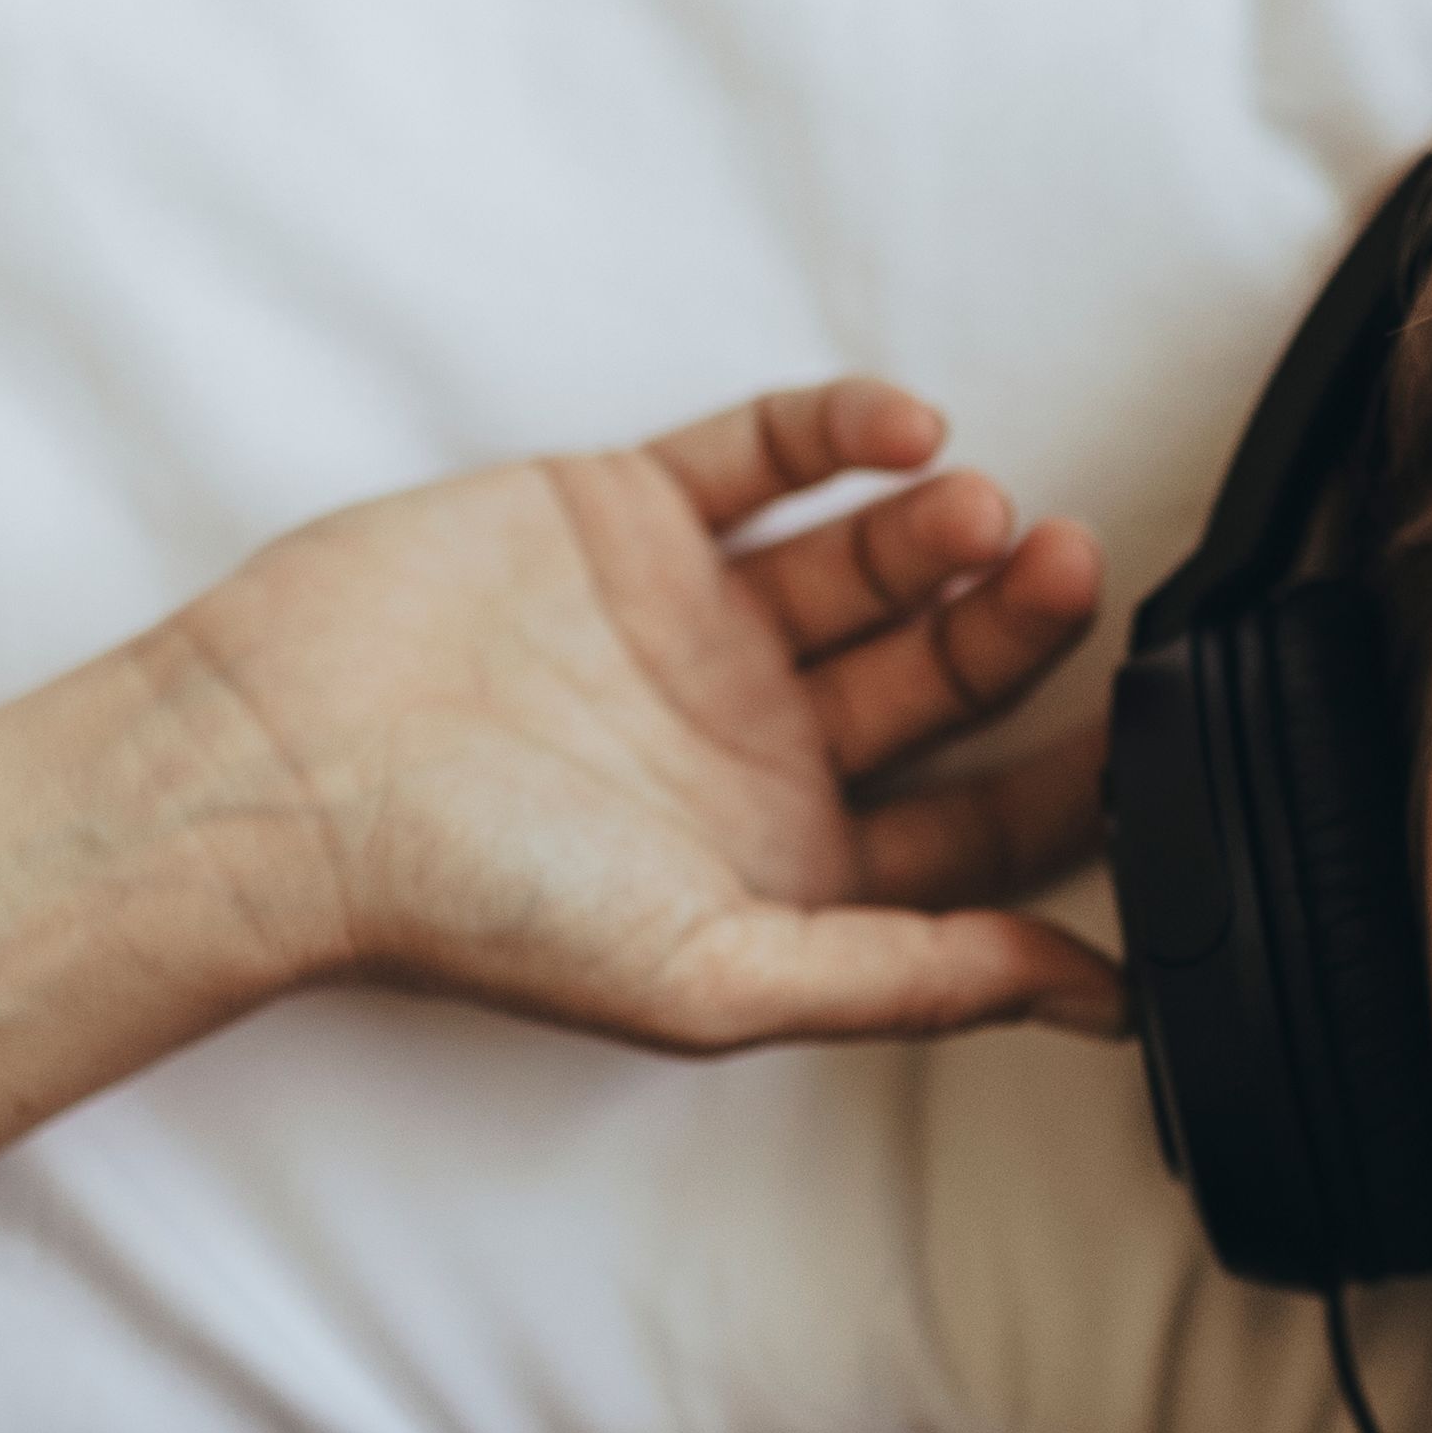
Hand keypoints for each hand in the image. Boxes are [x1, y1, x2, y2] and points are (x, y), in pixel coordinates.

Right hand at [173, 378, 1127, 1051]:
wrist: (286, 767)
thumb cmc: (473, 900)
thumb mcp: (715, 977)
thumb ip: (909, 981)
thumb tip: (1094, 1005)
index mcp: (787, 865)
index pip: (975, 827)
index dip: (1069, 782)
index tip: (1145, 736)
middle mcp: (756, 743)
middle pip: (940, 681)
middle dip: (1015, 630)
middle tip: (1066, 567)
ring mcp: (696, 620)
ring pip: (870, 560)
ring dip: (939, 530)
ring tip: (979, 509)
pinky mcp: (631, 511)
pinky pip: (768, 454)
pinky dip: (845, 430)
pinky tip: (906, 428)